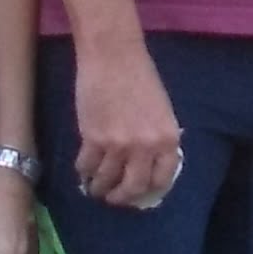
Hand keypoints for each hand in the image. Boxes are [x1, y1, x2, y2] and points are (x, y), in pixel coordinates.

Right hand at [71, 38, 183, 209]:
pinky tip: (84, 171)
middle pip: (133, 187)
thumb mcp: (162, 111)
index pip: (162, 179)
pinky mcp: (93, 139)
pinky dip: (84, 172)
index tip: (140, 194)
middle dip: (122, 197)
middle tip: (114, 197)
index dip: (149, 191)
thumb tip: (147, 163)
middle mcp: (146, 147)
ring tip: (95, 187)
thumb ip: (157, 138)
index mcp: (169, 138)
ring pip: (106, 180)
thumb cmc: (140, 76)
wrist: (113, 56)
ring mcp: (118, 145)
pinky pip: (87, 166)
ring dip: (99, 188)